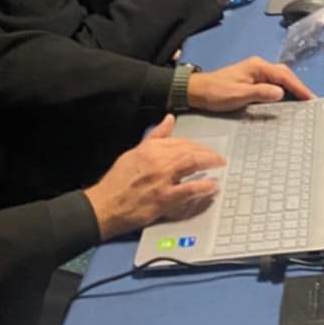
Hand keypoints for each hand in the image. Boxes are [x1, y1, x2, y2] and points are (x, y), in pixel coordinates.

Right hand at [83, 118, 224, 241]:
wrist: (104, 205)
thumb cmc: (117, 182)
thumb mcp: (134, 152)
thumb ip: (155, 136)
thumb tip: (169, 119)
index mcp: (150, 148)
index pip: (181, 141)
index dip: (196, 145)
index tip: (204, 149)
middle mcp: (157, 160)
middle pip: (190, 151)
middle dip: (207, 153)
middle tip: (218, 158)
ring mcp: (161, 179)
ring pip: (192, 164)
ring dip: (209, 163)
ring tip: (219, 165)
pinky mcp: (163, 198)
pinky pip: (188, 189)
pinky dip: (203, 186)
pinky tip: (212, 186)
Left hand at [188, 56, 313, 112]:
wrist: (197, 91)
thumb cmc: (217, 92)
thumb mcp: (239, 94)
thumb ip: (261, 92)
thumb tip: (282, 93)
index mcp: (258, 66)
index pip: (284, 76)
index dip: (298, 87)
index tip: (310, 98)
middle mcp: (259, 66)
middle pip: (284, 74)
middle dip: (298, 87)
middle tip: (310, 101)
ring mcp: (256, 72)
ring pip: (279, 78)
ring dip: (291, 88)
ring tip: (302, 102)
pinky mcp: (252, 80)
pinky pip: (272, 83)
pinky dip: (282, 90)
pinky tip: (286, 100)